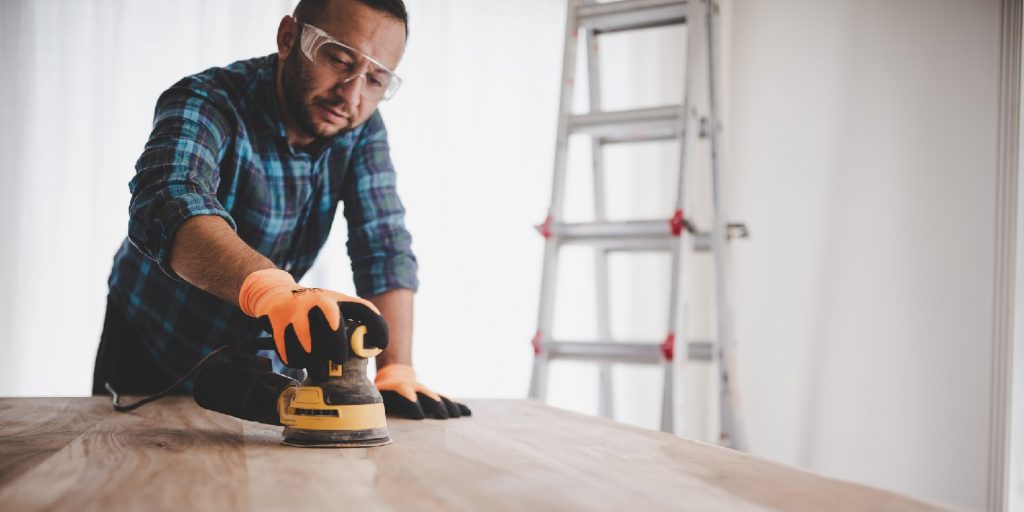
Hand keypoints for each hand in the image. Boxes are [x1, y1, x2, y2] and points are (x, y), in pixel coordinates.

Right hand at [238, 268, 385, 366]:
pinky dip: (295, 360)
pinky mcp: (278, 320)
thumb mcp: (334, 309)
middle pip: (334, 325)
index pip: (363, 309)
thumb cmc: (314, 310)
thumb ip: (354, 325)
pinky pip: (288, 349)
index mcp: (336, 300)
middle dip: (337, 347)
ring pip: (307, 344)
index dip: (377, 326)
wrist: (277, 294)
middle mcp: (318, 300)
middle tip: (339, 360)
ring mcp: (297, 309)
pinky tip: (299, 360)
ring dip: (313, 362)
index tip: (381, 345)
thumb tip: (376, 347)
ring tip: (318, 370)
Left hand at [374, 364, 470, 418]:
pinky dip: (456, 406)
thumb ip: (371, 405)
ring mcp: (425, 391)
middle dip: (434, 404)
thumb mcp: (373, 395)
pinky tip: (467, 413)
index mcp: (397, 387)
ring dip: (448, 405)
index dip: (412, 402)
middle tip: (443, 416)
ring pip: (438, 396)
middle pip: (425, 393)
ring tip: (457, 416)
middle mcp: (414, 388)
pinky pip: (446, 400)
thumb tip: (361, 417)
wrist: (393, 375)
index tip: (419, 415)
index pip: (405, 392)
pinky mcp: (433, 396)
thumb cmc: (379, 392)